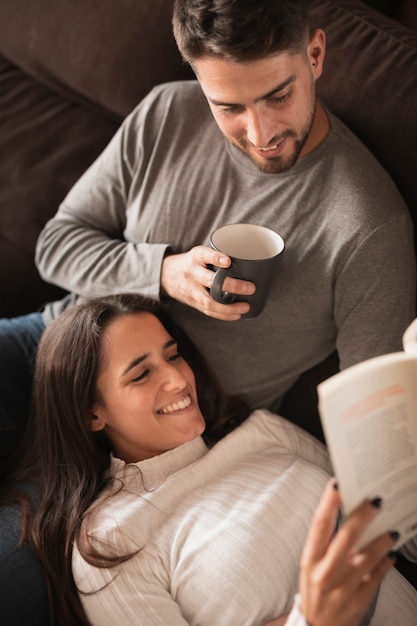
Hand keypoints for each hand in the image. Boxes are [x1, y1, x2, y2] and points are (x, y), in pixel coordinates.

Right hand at [160, 246, 254, 320]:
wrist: (167, 276)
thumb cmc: (192, 263)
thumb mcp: (200, 253)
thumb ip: (218, 257)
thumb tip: (249, 262)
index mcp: (195, 257)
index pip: (204, 255)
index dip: (216, 258)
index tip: (228, 261)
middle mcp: (192, 273)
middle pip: (210, 281)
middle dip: (231, 286)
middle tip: (250, 288)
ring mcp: (192, 290)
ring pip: (209, 301)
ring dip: (229, 307)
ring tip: (245, 307)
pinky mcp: (193, 302)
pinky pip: (208, 310)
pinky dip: (224, 315)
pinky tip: (237, 315)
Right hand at [299, 479, 395, 625]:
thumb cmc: (315, 588)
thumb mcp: (312, 564)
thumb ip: (326, 543)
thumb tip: (349, 513)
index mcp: (310, 559)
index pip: (319, 525)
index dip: (328, 503)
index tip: (337, 484)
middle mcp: (324, 573)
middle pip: (345, 539)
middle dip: (362, 517)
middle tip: (376, 501)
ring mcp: (342, 589)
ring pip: (366, 559)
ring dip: (381, 541)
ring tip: (392, 530)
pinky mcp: (358, 602)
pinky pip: (376, 578)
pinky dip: (385, 564)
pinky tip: (391, 553)